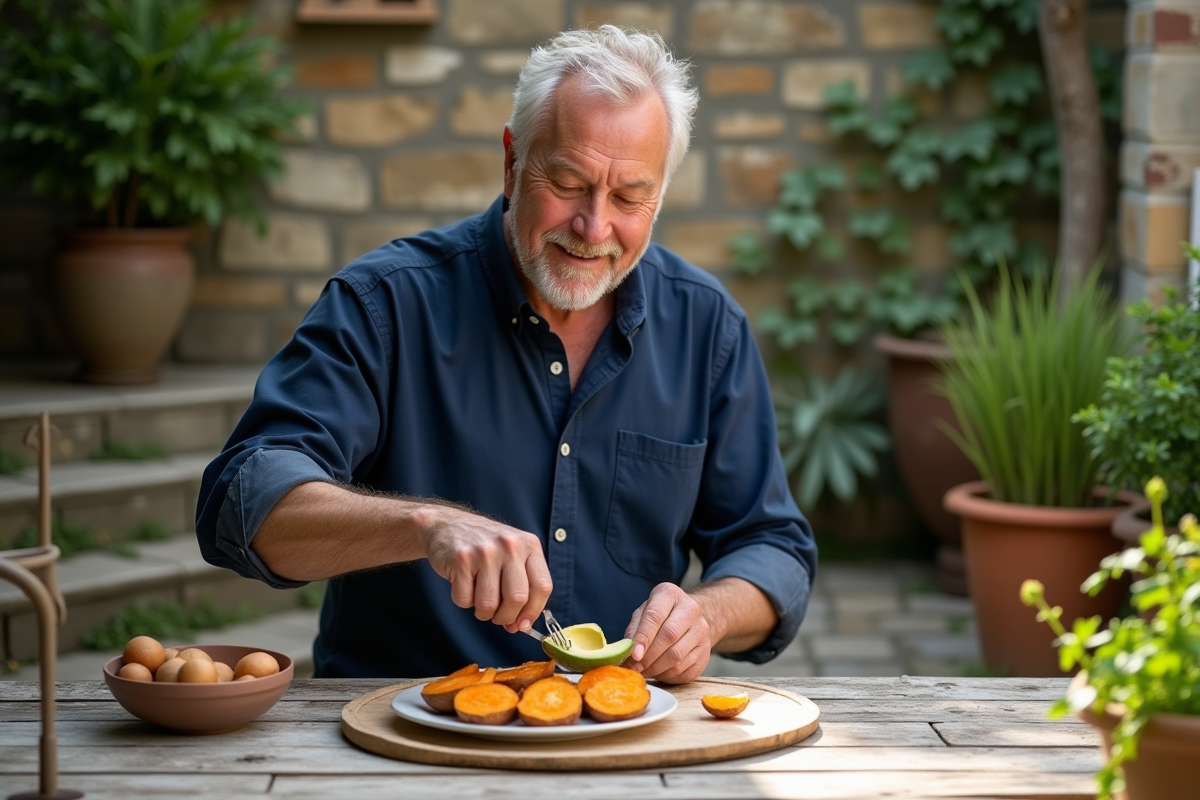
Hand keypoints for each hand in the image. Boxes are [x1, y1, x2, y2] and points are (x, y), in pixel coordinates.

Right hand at [421, 507, 552, 632]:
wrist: (447, 525)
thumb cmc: (485, 546)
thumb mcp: (512, 556)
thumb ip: (522, 587)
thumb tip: (521, 626)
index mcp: (529, 545)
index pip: (542, 586)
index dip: (534, 611)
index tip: (523, 624)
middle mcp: (510, 545)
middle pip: (517, 599)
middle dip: (506, 616)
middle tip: (497, 616)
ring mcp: (485, 552)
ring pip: (489, 604)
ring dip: (483, 612)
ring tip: (479, 599)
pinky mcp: (461, 559)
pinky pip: (465, 600)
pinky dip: (463, 601)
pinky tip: (463, 585)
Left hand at [623, 583, 711, 683]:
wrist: (688, 618)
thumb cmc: (660, 616)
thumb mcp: (643, 614)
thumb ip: (634, 630)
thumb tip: (628, 652)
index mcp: (670, 594)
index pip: (655, 616)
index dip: (643, 637)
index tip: (634, 655)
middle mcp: (690, 609)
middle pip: (669, 636)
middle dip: (649, 657)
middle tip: (636, 668)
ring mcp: (702, 630)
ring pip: (677, 656)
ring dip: (657, 669)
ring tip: (645, 671)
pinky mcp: (706, 651)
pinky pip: (685, 670)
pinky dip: (668, 676)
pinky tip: (659, 672)